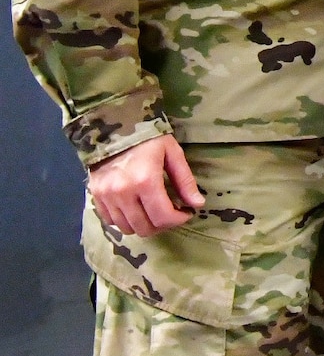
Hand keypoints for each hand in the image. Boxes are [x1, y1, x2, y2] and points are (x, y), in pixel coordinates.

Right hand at [88, 134, 203, 237]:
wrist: (114, 127)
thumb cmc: (148, 139)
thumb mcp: (173, 153)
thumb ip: (185, 180)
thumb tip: (197, 204)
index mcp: (145, 181)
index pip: (163, 216)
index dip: (178, 220)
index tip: (186, 213)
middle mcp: (123, 193)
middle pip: (145, 227)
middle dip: (163, 225)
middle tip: (171, 213)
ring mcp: (106, 197)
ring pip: (127, 228)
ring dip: (144, 225)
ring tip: (154, 212)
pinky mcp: (95, 196)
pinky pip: (110, 222)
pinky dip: (125, 221)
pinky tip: (136, 210)